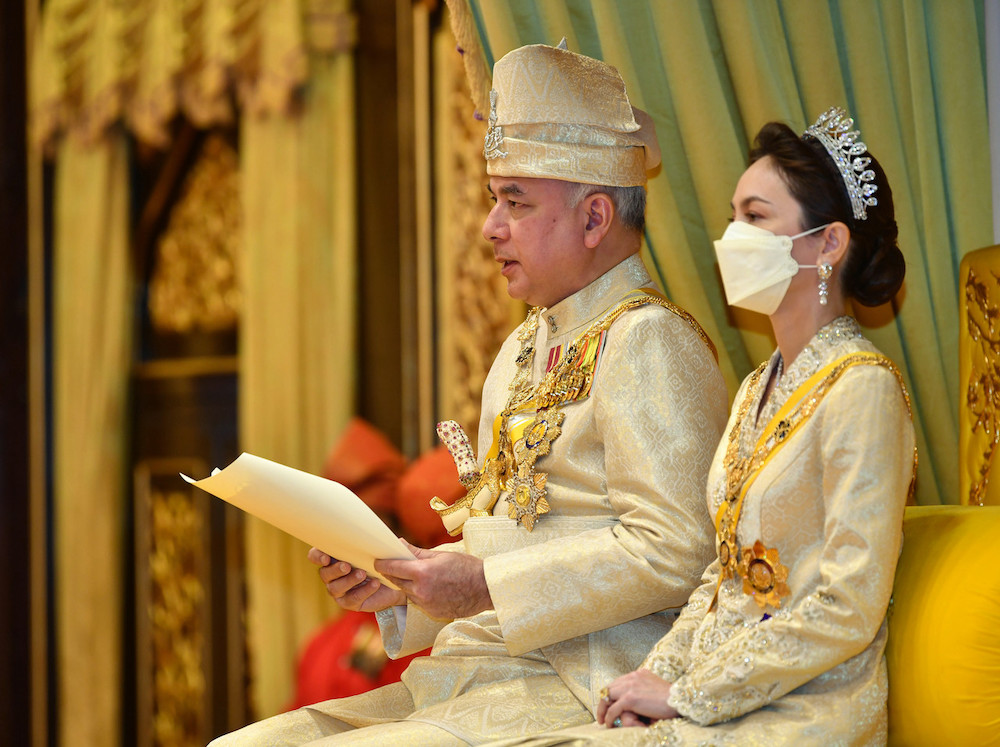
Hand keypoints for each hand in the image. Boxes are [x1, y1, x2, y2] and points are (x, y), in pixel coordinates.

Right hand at [308, 547, 405, 611]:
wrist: (394, 581)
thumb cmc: (380, 560)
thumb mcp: (376, 548)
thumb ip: (374, 542)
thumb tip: (389, 537)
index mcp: (333, 558)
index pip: (315, 556)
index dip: (317, 556)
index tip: (326, 557)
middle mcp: (332, 575)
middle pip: (324, 573)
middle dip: (335, 570)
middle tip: (347, 566)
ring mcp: (339, 590)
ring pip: (336, 588)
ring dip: (349, 580)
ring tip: (363, 574)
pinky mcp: (350, 603)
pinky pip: (353, 599)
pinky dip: (364, 591)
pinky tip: (375, 584)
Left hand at [374, 540, 492, 619]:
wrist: (486, 588)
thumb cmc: (466, 567)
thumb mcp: (441, 555)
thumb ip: (417, 553)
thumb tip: (400, 543)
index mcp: (422, 573)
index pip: (393, 568)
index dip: (382, 564)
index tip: (377, 561)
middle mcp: (421, 591)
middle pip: (397, 582)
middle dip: (393, 574)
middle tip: (392, 566)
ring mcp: (426, 604)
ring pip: (408, 593)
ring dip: (408, 585)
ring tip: (416, 576)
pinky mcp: (432, 613)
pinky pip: (419, 602)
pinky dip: (420, 595)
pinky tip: (430, 588)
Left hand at [597, 669, 678, 727]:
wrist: (678, 699)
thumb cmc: (671, 699)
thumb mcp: (654, 688)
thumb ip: (644, 689)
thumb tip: (637, 699)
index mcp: (638, 674)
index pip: (618, 682)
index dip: (612, 694)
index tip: (610, 704)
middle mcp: (632, 677)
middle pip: (609, 687)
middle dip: (604, 701)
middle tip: (602, 714)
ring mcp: (630, 686)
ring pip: (607, 696)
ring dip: (603, 709)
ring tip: (603, 720)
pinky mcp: (630, 698)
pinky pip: (613, 709)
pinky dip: (609, 717)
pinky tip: (609, 724)